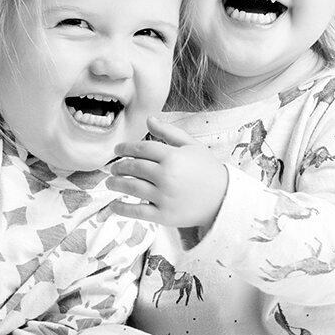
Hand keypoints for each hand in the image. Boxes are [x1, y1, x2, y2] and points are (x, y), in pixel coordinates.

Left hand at [108, 116, 227, 229]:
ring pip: (131, 187)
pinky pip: (137, 212)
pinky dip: (122, 209)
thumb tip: (149, 119)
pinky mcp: (164, 215)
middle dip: (119, 166)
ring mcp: (164, 196)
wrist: (223, 199)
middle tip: (113, 167)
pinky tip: (114, 205)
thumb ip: (169, 132)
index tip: (117, 150)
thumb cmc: (207, 170)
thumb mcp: (191, 146)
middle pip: (134, 167)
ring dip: (116, 184)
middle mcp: (166, 176)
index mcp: (173, 156)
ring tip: (111, 182)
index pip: (141, 149)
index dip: (125, 148)